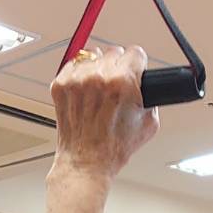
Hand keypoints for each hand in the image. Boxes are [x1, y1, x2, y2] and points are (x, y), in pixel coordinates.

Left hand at [50, 45, 158, 177]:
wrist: (86, 160)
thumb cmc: (113, 147)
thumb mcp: (149, 123)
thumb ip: (151, 98)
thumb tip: (147, 86)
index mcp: (122, 83)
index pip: (136, 52)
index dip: (138, 64)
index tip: (136, 70)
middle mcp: (98, 77)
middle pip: (115, 52)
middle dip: (119, 66)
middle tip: (118, 85)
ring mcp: (77, 80)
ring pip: (93, 55)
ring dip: (99, 67)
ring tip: (100, 88)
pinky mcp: (61, 84)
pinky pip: (74, 65)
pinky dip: (81, 74)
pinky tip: (86, 91)